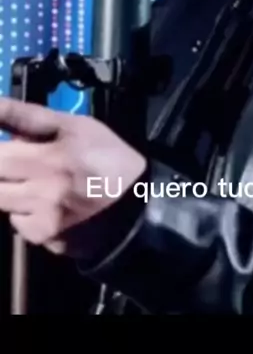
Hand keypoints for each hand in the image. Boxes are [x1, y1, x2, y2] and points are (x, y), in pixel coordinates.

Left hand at [0, 97, 145, 256]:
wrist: (137, 208)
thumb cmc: (110, 158)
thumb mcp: (80, 127)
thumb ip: (36, 120)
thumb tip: (0, 114)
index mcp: (53, 156)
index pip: (3, 147)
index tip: (3, 136)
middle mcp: (45, 189)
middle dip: (3, 163)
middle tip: (15, 160)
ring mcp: (43, 218)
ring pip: (1, 200)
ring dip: (8, 189)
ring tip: (32, 181)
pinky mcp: (45, 239)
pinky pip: (17, 223)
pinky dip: (24, 213)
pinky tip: (46, 205)